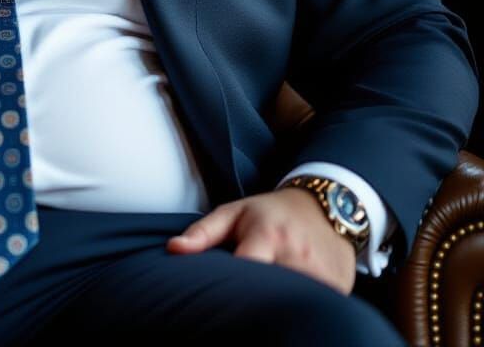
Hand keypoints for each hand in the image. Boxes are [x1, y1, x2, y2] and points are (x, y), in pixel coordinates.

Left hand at [166, 187, 357, 294]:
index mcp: (268, 235)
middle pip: (272, 294)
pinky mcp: (341, 289)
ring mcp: (324, 275)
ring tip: (267, 298)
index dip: (234, 287)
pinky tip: (292, 300)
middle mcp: (299, 255)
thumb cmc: (270, 212)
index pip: (248, 269)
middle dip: (256, 298)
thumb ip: (202, 232)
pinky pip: (320, 307)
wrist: (323, 207)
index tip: (222, 296)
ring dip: (280, 304)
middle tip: (245, 298)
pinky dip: (303, 307)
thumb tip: (173, 249)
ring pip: (296, 304)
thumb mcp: (234, 213)